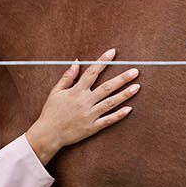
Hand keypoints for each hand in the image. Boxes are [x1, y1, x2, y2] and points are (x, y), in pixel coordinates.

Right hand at [24, 49, 137, 163]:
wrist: (48, 134)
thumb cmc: (51, 111)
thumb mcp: (56, 91)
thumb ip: (67, 77)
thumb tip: (76, 62)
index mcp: (76, 91)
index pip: (92, 72)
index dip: (103, 61)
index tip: (113, 52)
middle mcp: (85, 102)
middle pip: (106, 87)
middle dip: (122, 78)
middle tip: (135, 71)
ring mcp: (89, 115)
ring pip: (110, 103)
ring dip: (125, 95)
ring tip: (137, 87)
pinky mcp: (92, 128)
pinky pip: (108, 120)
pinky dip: (118, 115)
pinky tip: (130, 109)